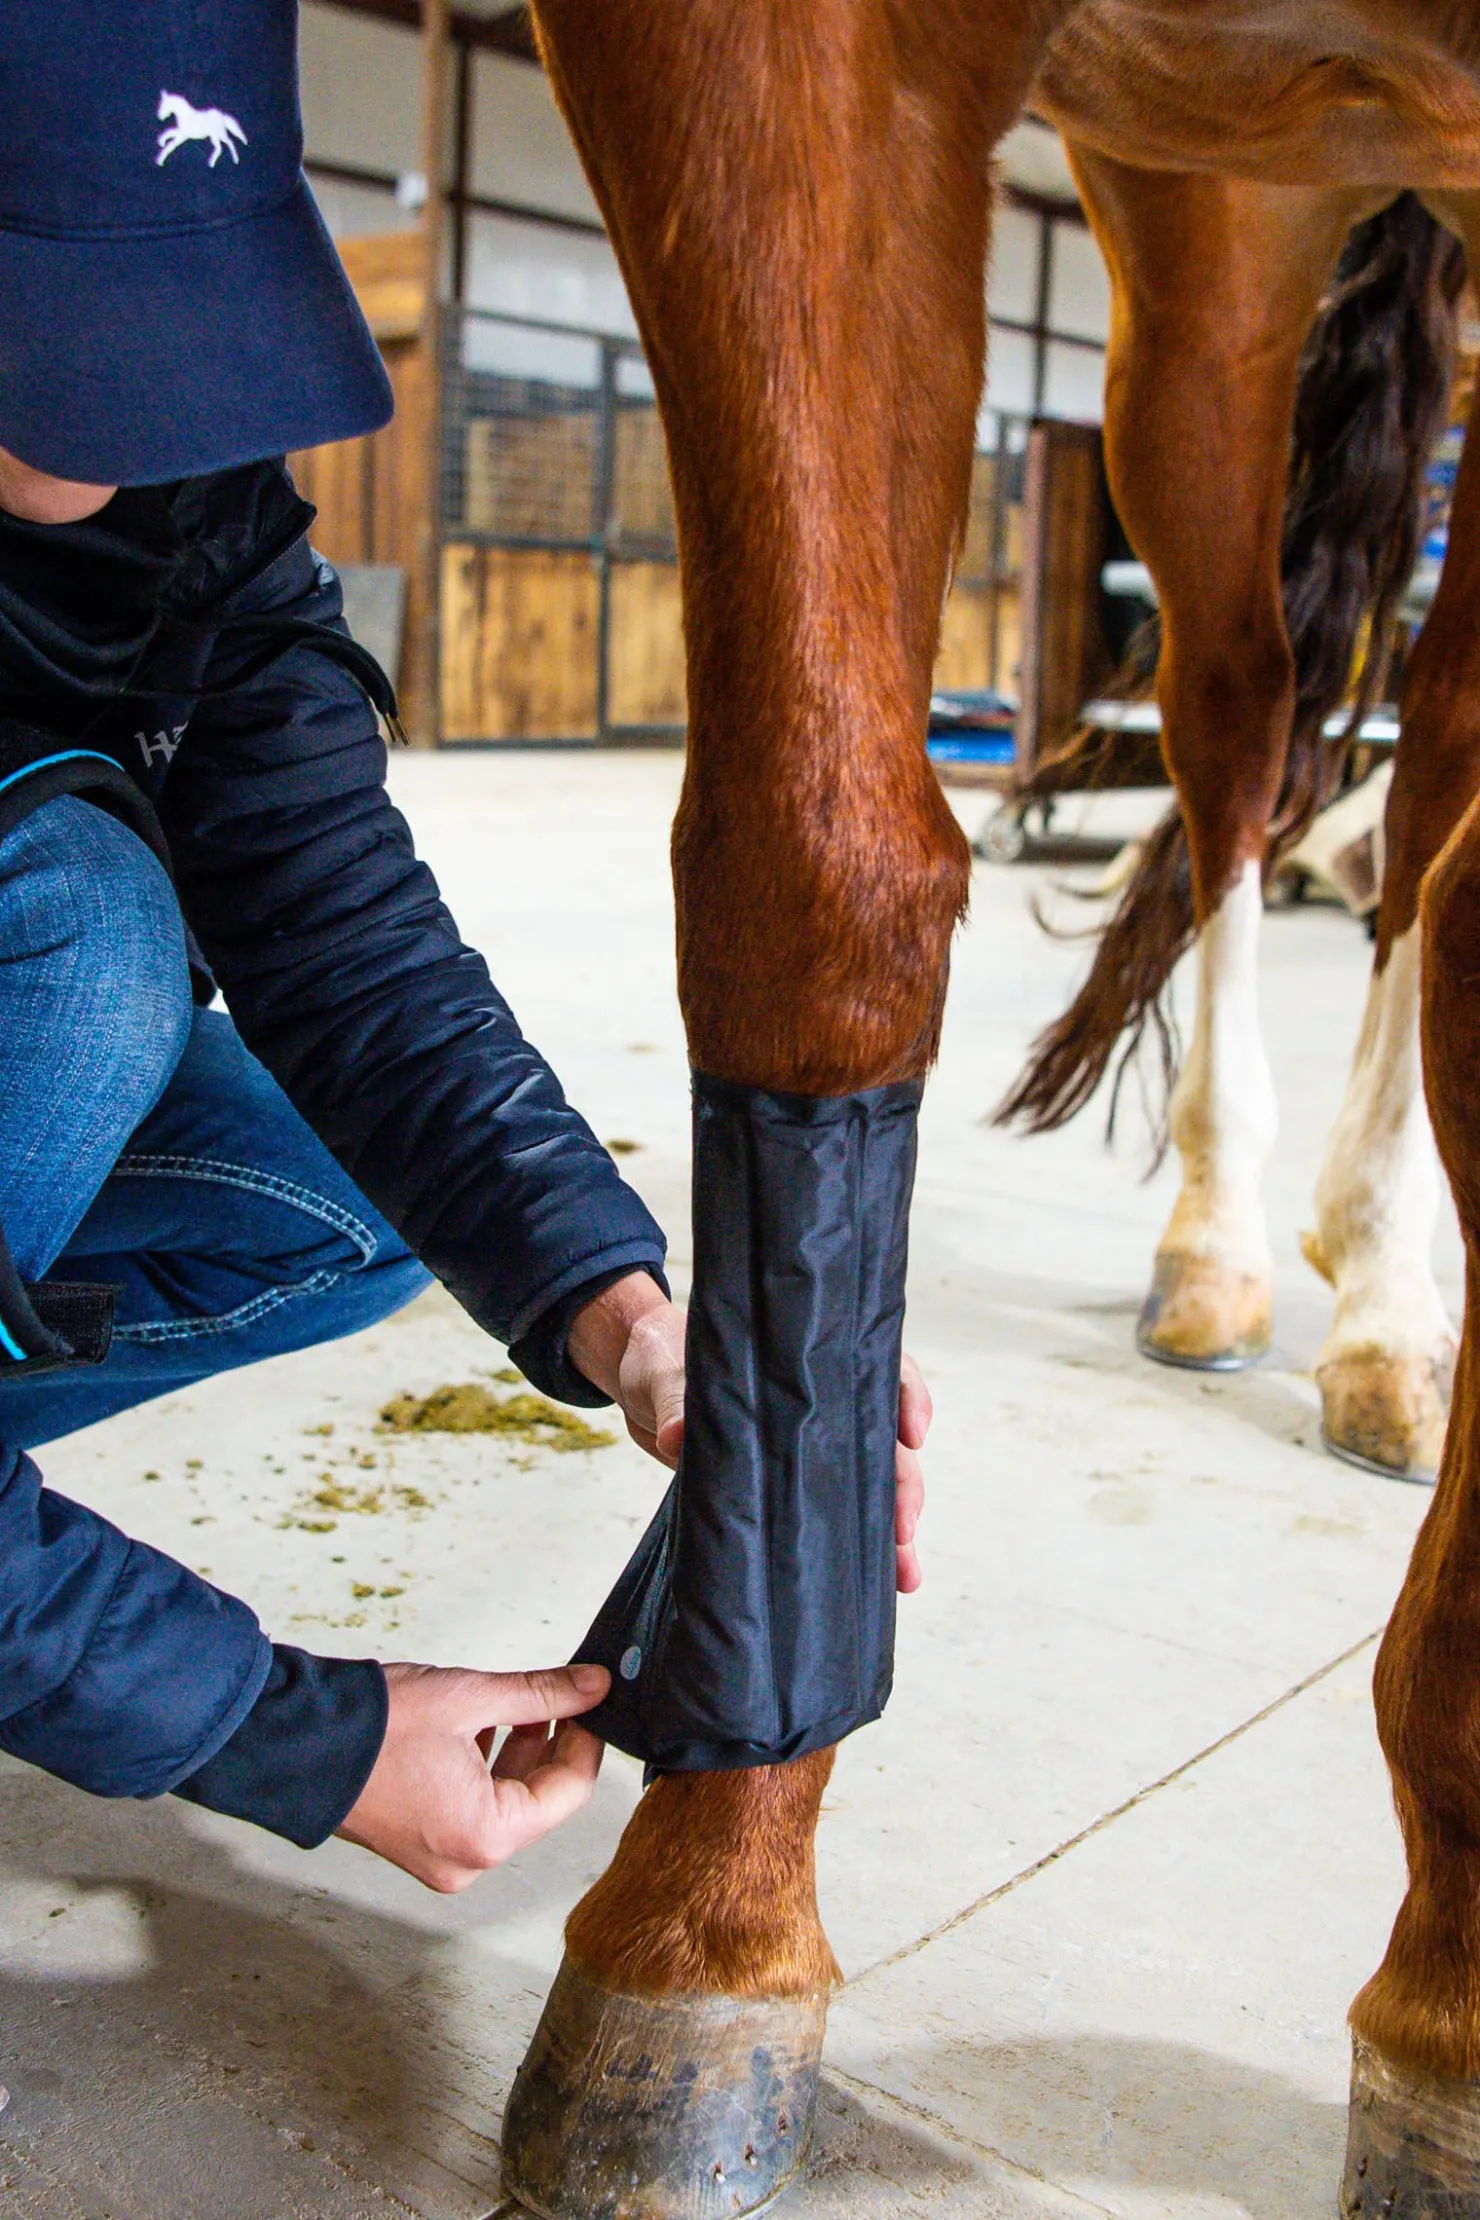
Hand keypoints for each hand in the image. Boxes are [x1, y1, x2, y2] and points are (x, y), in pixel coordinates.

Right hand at [337, 1660, 609, 1890]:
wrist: (294, 1742)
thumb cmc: (373, 1728)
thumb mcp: (471, 1698)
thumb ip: (541, 1693)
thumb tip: (595, 1686)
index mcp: (486, 1836)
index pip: (569, 1792)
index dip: (586, 1739)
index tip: (591, 1702)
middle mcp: (466, 1861)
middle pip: (539, 1801)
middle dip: (552, 1743)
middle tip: (561, 1695)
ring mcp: (439, 1857)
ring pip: (507, 1803)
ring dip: (520, 1751)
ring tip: (522, 1702)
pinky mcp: (418, 1843)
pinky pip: (473, 1808)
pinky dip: (486, 1768)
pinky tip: (485, 1724)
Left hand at [571, 1276, 932, 1591]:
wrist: (639, 1383)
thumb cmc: (663, 1356)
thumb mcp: (665, 1371)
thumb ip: (676, 1401)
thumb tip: (679, 1438)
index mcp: (807, 1361)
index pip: (877, 1368)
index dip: (906, 1396)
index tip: (912, 1434)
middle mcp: (820, 1404)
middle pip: (883, 1440)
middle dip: (903, 1486)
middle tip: (904, 1530)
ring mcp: (806, 1447)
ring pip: (866, 1484)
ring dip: (890, 1529)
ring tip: (905, 1575)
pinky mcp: (785, 1483)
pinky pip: (829, 1511)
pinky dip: (853, 1544)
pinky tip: (873, 1580)